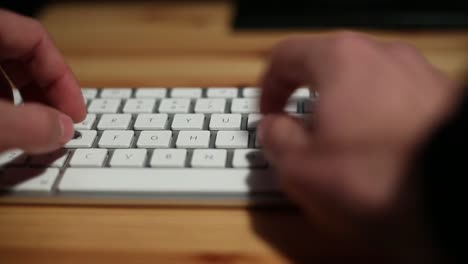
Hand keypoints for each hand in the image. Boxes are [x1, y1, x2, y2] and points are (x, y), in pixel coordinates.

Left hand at [0, 9, 85, 153]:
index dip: (62, 77)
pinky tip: (3, 129)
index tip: (75, 113)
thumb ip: (27, 124)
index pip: (35, 38)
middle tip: (58, 123)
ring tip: (30, 131)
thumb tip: (62, 129)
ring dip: (22, 101)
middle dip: (44, 91)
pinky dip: (1, 106)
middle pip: (19, 54)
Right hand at [259, 32, 458, 256]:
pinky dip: (378, 121)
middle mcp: (382, 56)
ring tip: (344, 151)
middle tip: (301, 135)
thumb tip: (274, 129)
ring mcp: (419, 74)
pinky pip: (396, 101)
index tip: (268, 115)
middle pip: (327, 67)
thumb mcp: (300, 169)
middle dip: (307, 101)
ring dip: (344, 111)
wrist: (458, 199)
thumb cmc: (378, 179)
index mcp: (340, 60)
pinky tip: (381, 155)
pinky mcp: (445, 98)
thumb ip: (274, 140)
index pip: (285, 56)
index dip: (266, 88)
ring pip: (363, 85)